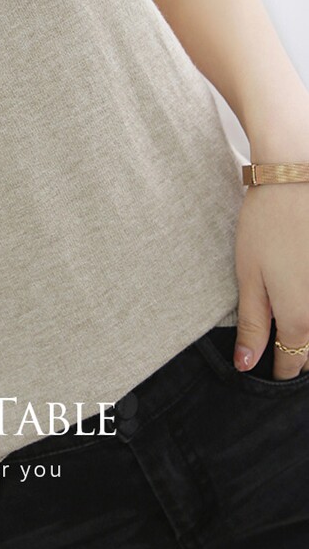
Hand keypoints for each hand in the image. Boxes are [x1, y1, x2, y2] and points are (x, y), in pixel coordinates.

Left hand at [233, 181, 308, 378]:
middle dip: (300, 353)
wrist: (295, 178)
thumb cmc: (267, 225)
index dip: (279, 369)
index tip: (268, 368)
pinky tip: (302, 288)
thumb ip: (253, 324)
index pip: (293, 363)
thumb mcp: (249, 276)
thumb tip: (247, 365)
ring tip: (292, 317)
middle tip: (280, 344)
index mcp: (299, 318)